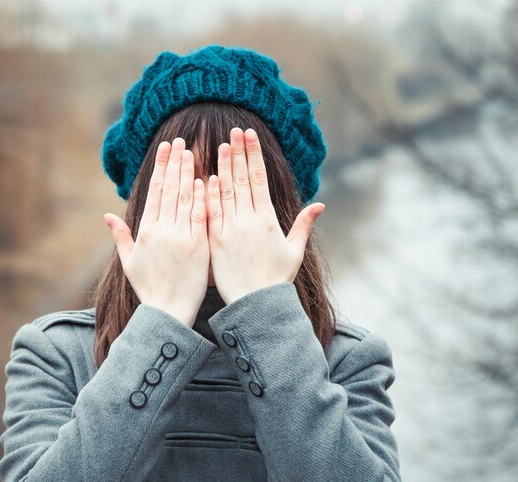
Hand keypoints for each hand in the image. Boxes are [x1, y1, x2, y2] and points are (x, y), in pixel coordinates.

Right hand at [104, 137, 209, 326]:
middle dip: (174, 162)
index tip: (165, 148)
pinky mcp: (198, 247)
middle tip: (179, 140)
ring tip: (191, 152)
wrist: (168, 313)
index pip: (154, 192)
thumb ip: (120, 236)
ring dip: (187, 173)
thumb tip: (107, 216)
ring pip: (184, 198)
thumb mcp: (129, 262)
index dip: (160, 168)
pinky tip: (204, 179)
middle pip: (169, 189)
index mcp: (146, 232)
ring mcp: (181, 238)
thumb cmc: (149, 289)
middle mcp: (162, 230)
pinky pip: (200, 217)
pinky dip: (202, 198)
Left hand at [206, 127, 324, 304]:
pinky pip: (211, 214)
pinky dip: (208, 195)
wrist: (256, 304)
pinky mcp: (215, 242)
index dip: (253, 155)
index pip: (259, 179)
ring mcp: (231, 230)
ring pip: (225, 192)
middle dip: (238, 153)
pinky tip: (206, 177)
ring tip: (220, 146)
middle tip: (234, 131)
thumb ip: (303, 225)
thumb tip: (320, 205)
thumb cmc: (275, 280)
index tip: (249, 136)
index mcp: (268, 220)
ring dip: (222, 168)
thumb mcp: (294, 252)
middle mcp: (249, 221)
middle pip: (242, 179)